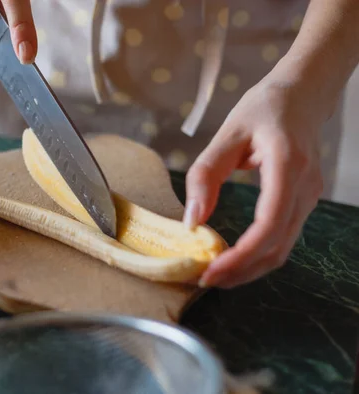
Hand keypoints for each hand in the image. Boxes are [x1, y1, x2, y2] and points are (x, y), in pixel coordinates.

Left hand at [184, 79, 326, 288]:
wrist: (302, 95)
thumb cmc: (263, 108)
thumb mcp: (226, 134)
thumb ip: (205, 175)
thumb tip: (191, 222)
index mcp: (286, 164)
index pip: (269, 222)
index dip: (241, 254)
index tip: (211, 270)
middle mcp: (305, 186)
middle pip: (277, 246)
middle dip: (241, 271)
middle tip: (205, 280)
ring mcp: (309, 196)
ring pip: (283, 248)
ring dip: (249, 269)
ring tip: (215, 275)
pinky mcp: (304, 201)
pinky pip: (283, 238)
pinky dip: (258, 255)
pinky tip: (234, 258)